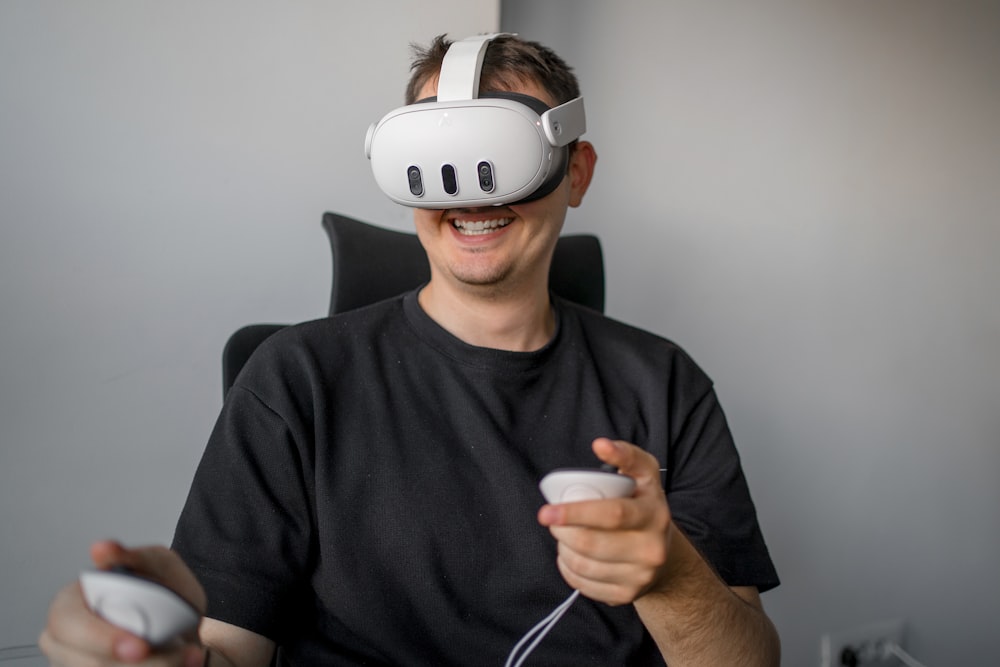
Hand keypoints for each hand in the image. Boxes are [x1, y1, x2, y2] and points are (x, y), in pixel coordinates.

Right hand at [39, 540, 206, 665]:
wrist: (182, 626)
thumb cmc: (162, 592)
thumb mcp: (156, 565)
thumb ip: (133, 558)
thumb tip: (101, 549)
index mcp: (69, 604)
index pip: (67, 625)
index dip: (101, 639)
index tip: (141, 648)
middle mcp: (64, 641)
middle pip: (85, 664)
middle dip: (133, 666)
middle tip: (176, 657)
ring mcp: (76, 664)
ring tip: (188, 656)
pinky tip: (179, 664)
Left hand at [537, 438, 673, 605]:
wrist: (664, 555)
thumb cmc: (644, 506)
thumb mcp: (644, 476)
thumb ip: (625, 455)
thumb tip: (600, 444)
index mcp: (654, 514)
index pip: (612, 514)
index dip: (576, 512)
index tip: (547, 511)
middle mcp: (652, 548)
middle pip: (591, 543)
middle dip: (561, 531)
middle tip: (551, 519)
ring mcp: (641, 576)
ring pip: (584, 564)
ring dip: (562, 549)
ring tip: (562, 535)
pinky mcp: (627, 595)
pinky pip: (584, 585)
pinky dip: (568, 569)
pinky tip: (569, 555)